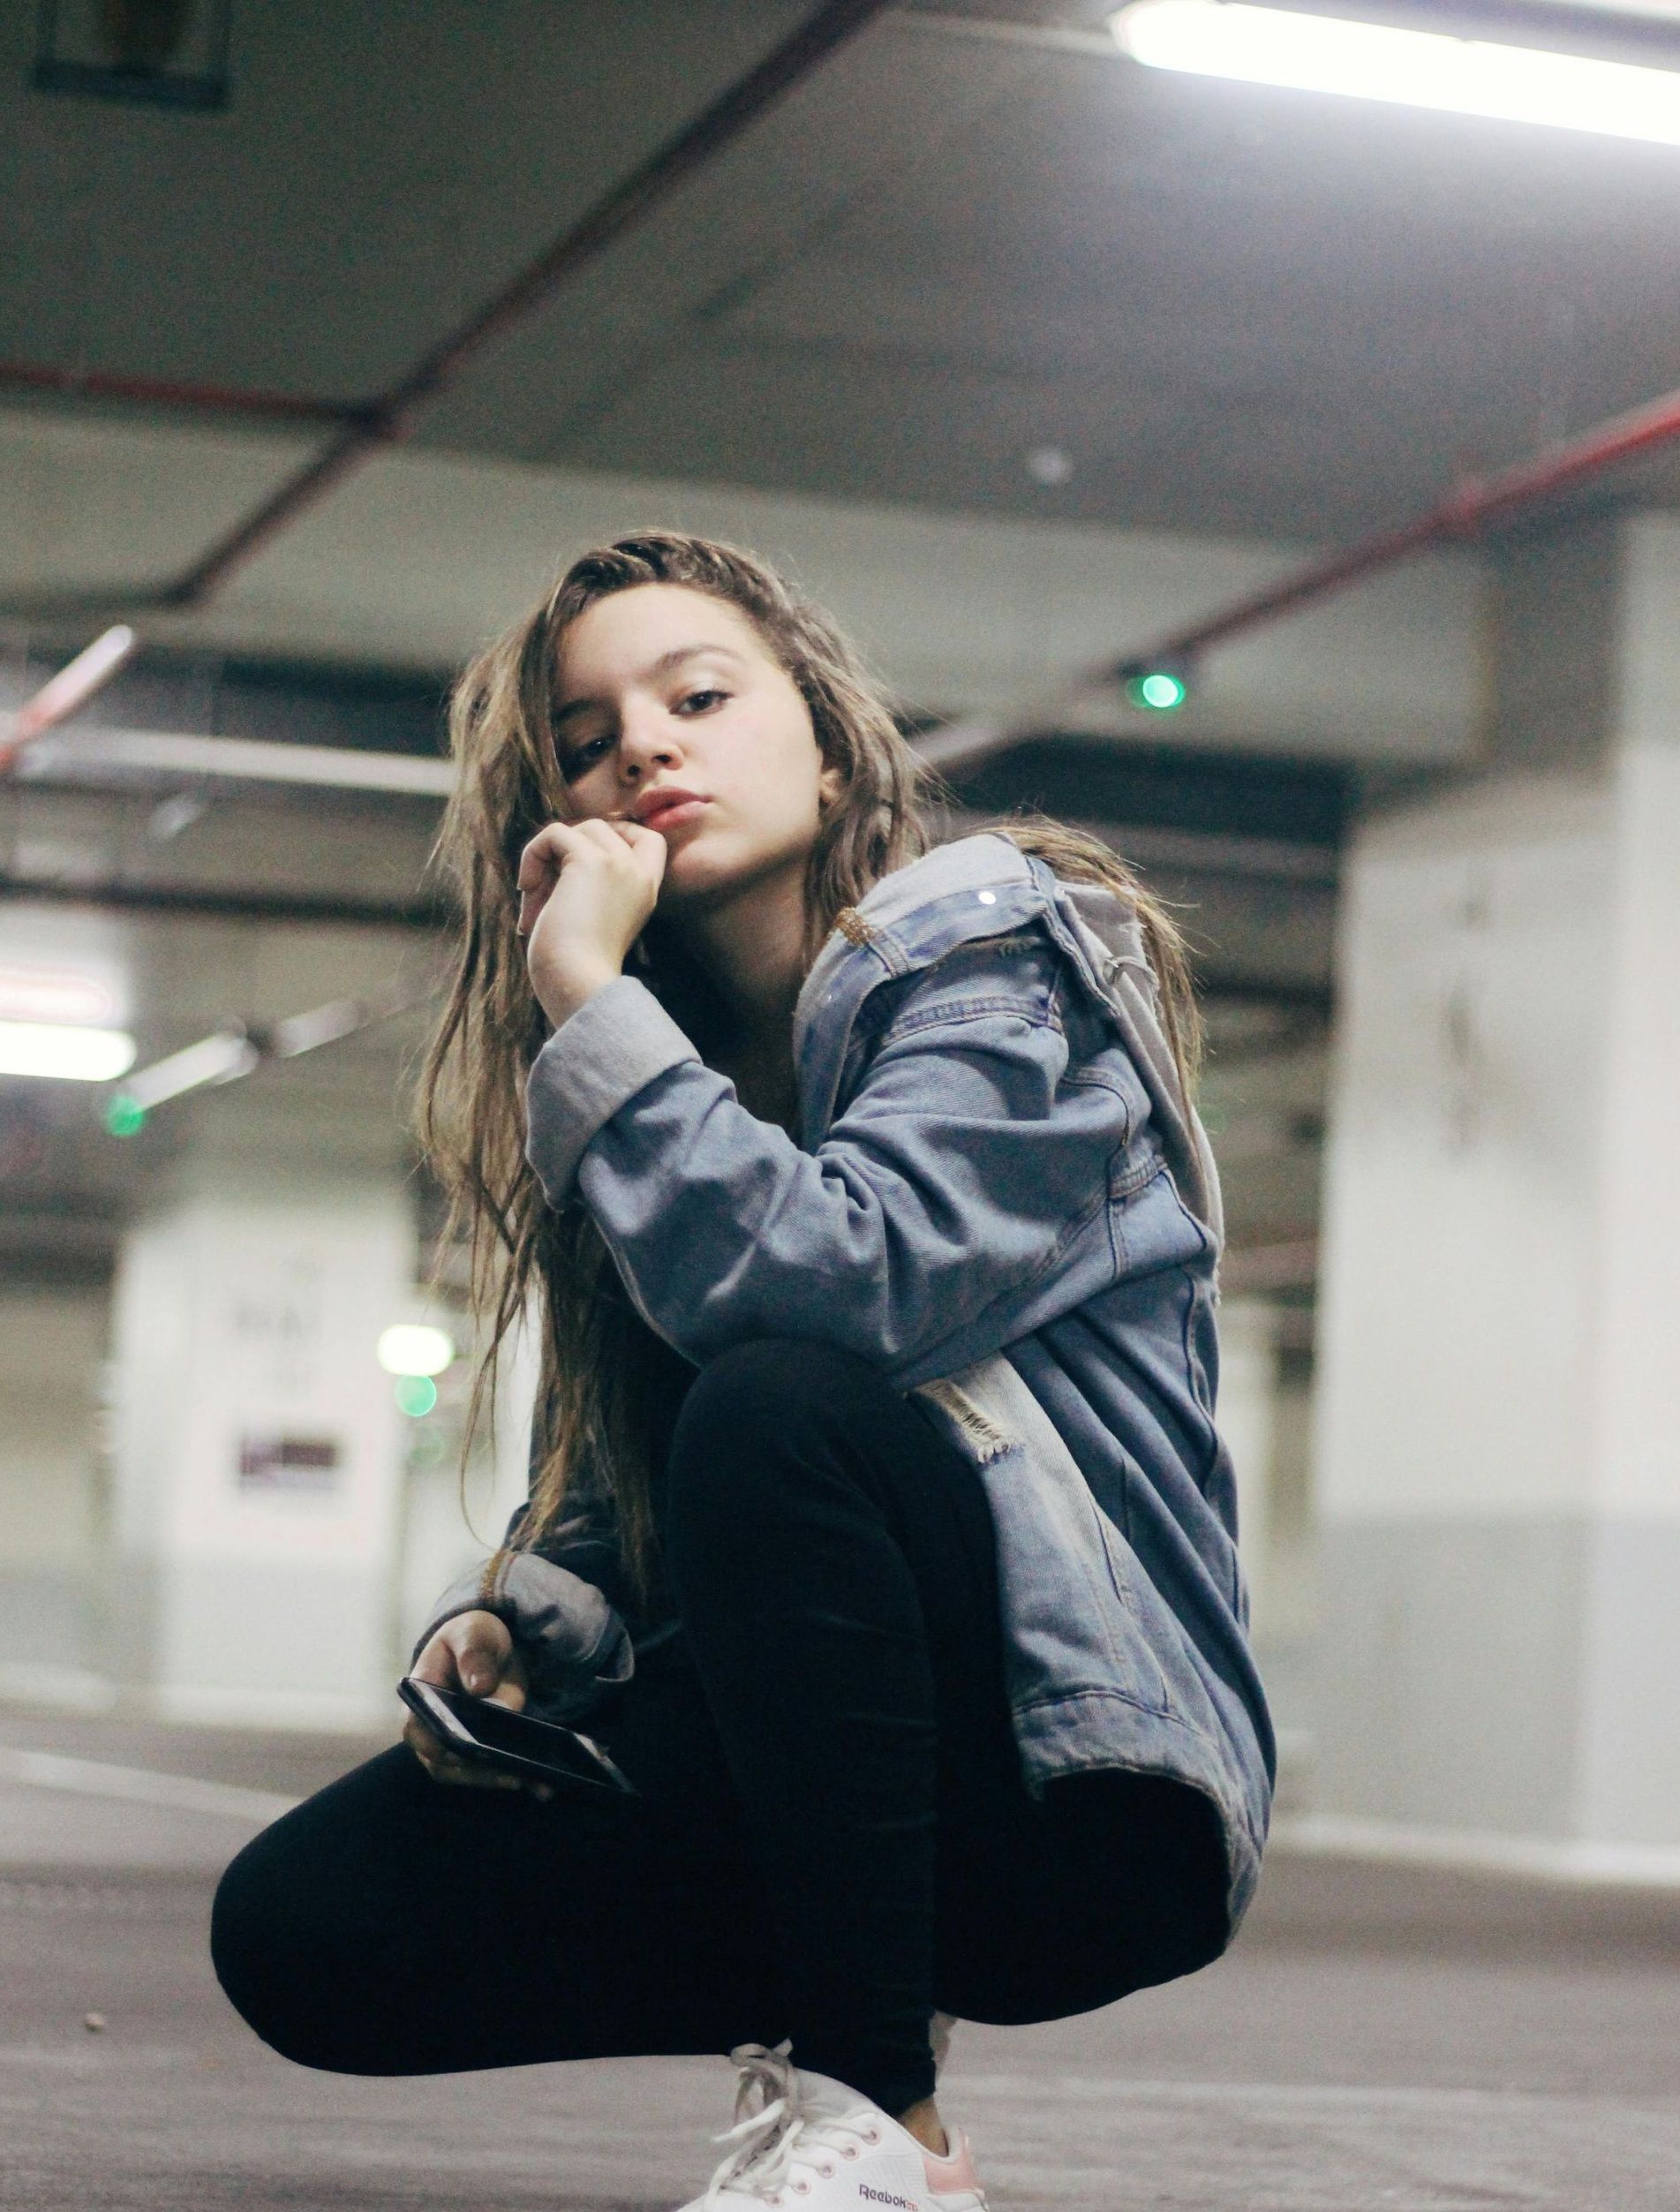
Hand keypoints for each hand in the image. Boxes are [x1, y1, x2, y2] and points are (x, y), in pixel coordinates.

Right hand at [403, 1610, 551, 1799]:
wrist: (493, 1647)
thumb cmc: (473, 1637)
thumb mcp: (474, 1634)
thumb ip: (474, 1655)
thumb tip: (479, 1688)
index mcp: (420, 1698)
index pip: (419, 1731)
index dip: (438, 1745)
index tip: (464, 1752)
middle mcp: (432, 1729)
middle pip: (444, 1762)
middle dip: (475, 1771)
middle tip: (507, 1773)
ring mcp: (456, 1744)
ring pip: (467, 1773)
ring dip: (495, 1780)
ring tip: (527, 1779)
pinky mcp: (481, 1750)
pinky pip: (493, 1772)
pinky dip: (515, 1778)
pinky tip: (541, 1785)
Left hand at [516, 816, 665, 1026]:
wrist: (576, 982)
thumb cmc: (574, 964)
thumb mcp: (593, 916)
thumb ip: (589, 883)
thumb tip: (553, 846)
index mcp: (646, 891)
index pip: (649, 839)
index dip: (616, 833)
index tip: (581, 857)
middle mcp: (638, 873)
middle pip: (602, 827)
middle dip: (567, 852)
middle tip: (546, 890)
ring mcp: (618, 863)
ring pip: (577, 828)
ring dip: (547, 856)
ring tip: (535, 895)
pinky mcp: (590, 860)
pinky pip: (554, 833)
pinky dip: (532, 855)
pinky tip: (527, 889)